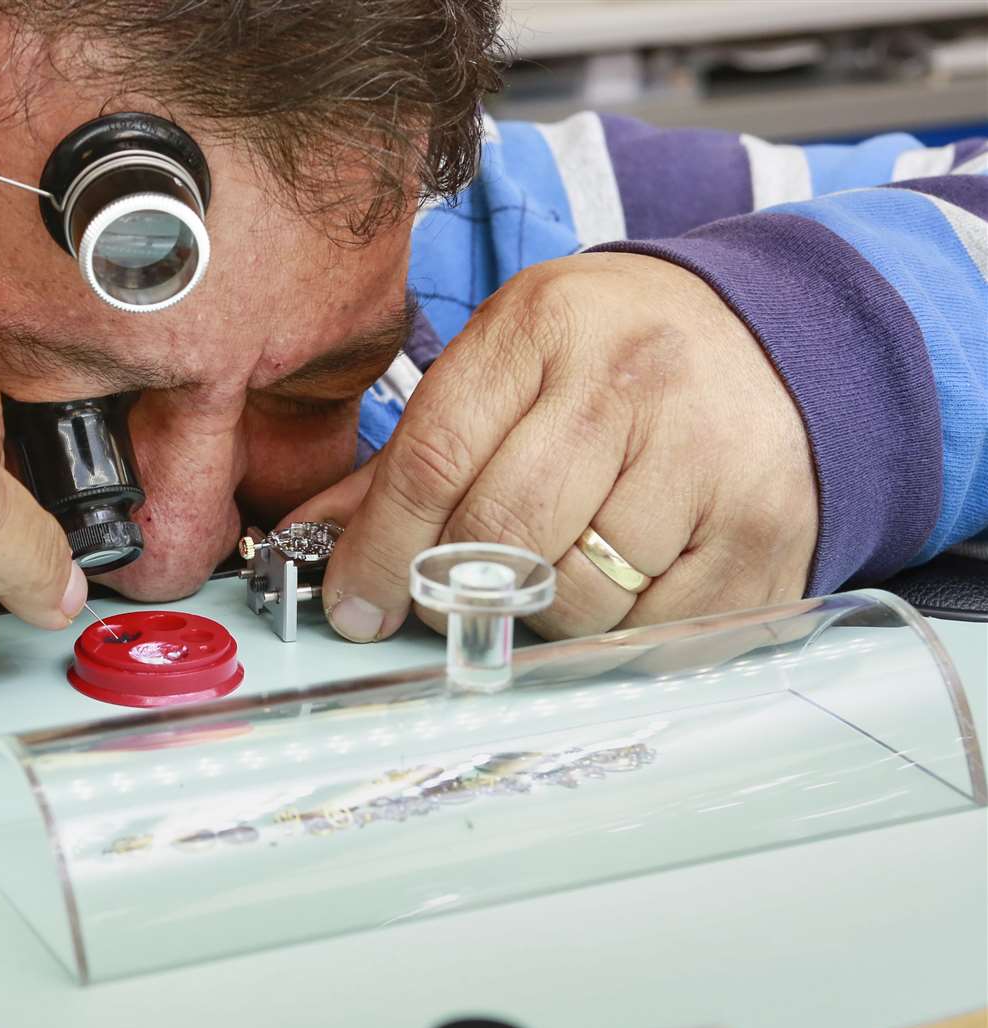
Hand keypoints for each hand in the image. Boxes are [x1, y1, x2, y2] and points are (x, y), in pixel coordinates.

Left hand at [293, 253, 817, 641]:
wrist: (780, 340)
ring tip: (563, 559)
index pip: (434, 460)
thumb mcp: (508, 367)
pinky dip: (618, 629)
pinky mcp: (762, 533)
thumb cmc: (617, 359)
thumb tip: (316, 541)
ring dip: (544, 611)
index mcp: (546, 328)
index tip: (354, 604)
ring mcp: (708, 458)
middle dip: (452, 591)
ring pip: (574, 598)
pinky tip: (629, 575)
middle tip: (445, 599)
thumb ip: (412, 456)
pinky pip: (650, 631)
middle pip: (500, 536)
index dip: (379, 550)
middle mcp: (631, 383)